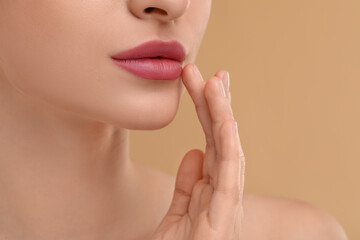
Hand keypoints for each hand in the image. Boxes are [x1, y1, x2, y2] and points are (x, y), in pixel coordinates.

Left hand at [151, 63, 245, 239]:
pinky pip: (231, 175)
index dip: (208, 111)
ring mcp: (225, 202)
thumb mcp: (177, 216)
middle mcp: (221, 191)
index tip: (203, 83)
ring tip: (215, 82)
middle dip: (215, 103)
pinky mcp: (224, 216)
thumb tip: (193, 152)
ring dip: (221, 114)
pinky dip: (230, 145)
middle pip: (220, 139)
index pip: (211, 142)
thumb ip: (187, 185)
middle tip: (210, 71)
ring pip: (227, 148)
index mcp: (210, 189)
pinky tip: (226, 119)